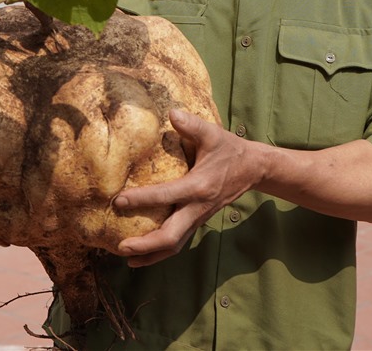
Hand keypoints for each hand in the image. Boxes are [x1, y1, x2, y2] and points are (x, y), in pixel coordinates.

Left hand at [113, 109, 264, 266]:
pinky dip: (161, 251)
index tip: (118, 201)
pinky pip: (179, 241)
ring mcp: (199, 217)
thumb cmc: (230, 149)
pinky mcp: (199, 220)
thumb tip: (171, 112)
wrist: (253, 168)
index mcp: (199, 186)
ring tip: (129, 259)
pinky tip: (144, 254)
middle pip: (171, 236)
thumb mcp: (213, 134)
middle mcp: (198, 207)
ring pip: (175, 244)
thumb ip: (192, 125)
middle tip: (121, 247)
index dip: (141, 200)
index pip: (165, 196)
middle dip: (146, 245)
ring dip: (152, 254)